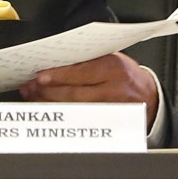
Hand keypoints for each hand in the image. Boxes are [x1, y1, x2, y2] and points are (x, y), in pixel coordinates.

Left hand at [19, 52, 158, 129]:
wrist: (148, 94)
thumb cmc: (124, 72)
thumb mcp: (111, 57)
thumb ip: (87, 58)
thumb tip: (54, 59)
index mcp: (112, 66)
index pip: (81, 71)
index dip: (59, 75)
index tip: (40, 76)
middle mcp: (113, 87)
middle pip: (75, 93)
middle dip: (48, 91)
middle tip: (30, 87)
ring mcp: (111, 107)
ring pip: (75, 108)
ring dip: (51, 102)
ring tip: (34, 96)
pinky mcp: (109, 121)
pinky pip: (80, 118)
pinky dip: (63, 113)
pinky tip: (50, 107)